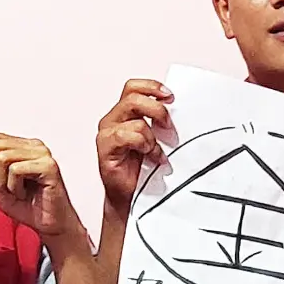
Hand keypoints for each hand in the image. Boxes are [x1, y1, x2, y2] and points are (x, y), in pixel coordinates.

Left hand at [0, 130, 79, 242]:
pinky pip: (16, 169)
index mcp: (20, 145)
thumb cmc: (25, 205)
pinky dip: (14, 186)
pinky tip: (23, 193)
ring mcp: (42, 153)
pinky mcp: (48, 166)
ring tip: (14, 190)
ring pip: (2, 157)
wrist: (47, 225)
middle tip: (3, 186)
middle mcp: (32, 145)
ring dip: (2, 181)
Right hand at [93, 78, 172, 205]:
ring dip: (152, 136)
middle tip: (168, 126)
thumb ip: (160, 122)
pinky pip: (127, 135)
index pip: (134, 87)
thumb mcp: (157, 139)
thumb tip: (179, 109)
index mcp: (124, 113)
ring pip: (135, 119)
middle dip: (157, 109)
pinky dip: (144, 146)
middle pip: (133, 97)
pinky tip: (150, 157)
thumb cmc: (143, 169)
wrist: (131, 196)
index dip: (152, 87)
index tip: (171, 97)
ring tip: (155, 150)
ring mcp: (107, 132)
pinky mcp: (105, 147)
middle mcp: (113, 119)